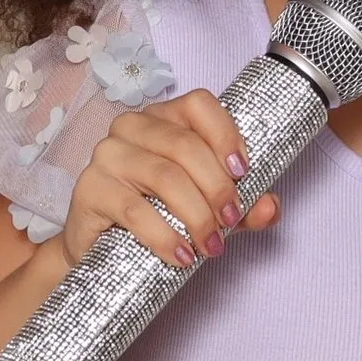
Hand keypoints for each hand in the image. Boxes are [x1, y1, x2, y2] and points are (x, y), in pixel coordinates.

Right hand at [58, 90, 282, 271]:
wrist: (100, 244)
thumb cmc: (158, 212)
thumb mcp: (207, 205)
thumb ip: (242, 204)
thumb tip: (271, 208)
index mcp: (164, 116)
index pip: (199, 104)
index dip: (226, 134)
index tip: (245, 173)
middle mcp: (133, 126)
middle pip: (186, 146)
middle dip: (217, 187)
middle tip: (231, 221)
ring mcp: (108, 155)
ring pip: (165, 177)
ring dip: (196, 215)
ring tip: (211, 245)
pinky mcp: (90, 189)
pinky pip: (134, 211)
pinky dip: (165, 236)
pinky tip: (182, 256)